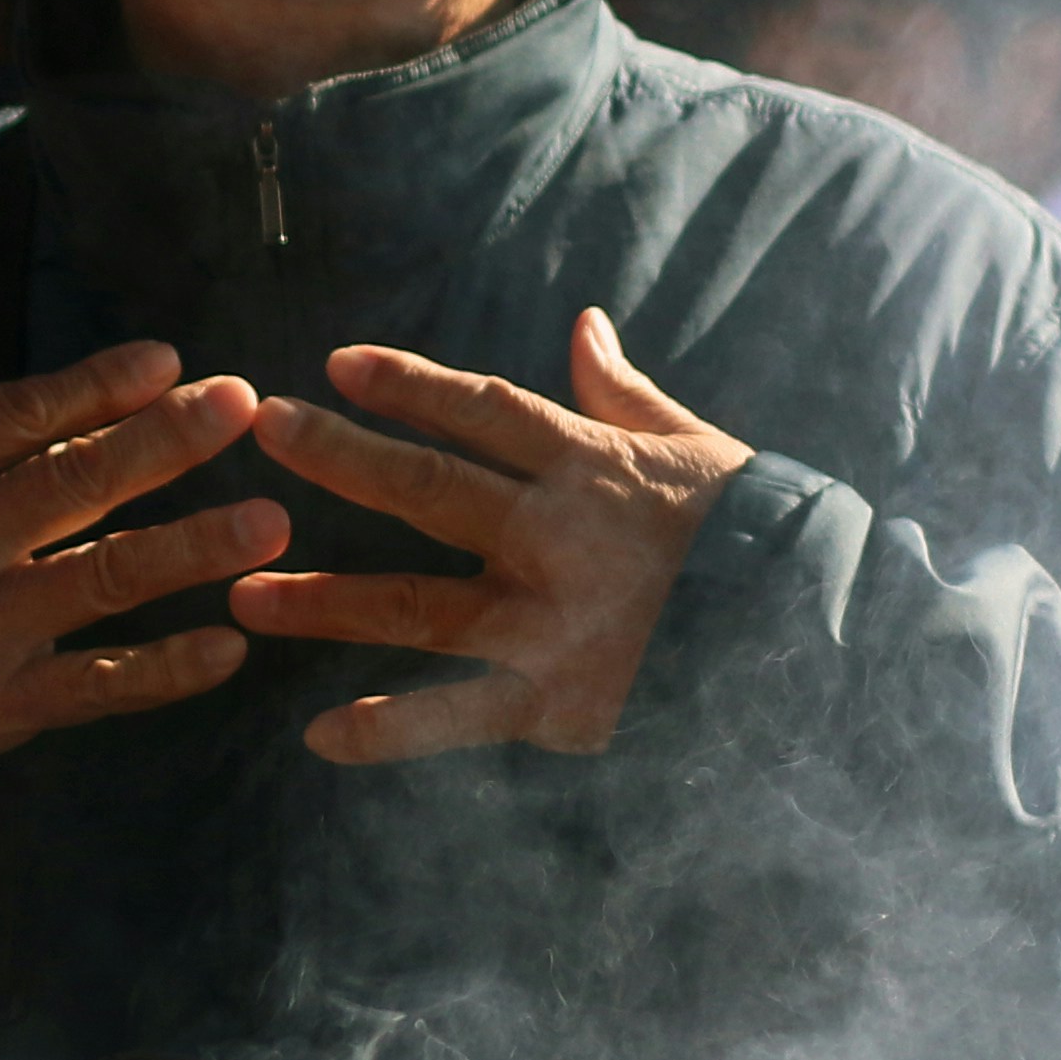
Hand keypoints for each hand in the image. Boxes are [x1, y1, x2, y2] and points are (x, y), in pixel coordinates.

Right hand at [0, 339, 285, 780]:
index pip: (21, 416)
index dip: (99, 385)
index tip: (169, 362)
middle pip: (77, 480)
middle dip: (166, 439)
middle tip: (242, 404)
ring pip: (104, 577)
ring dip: (192, 547)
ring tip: (270, 521)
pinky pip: (96, 683)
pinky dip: (164, 669)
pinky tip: (229, 647)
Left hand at [232, 309, 749, 762]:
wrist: (814, 636)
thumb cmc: (756, 533)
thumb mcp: (697, 448)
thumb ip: (623, 394)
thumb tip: (584, 325)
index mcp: (590, 466)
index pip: (483, 410)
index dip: (409, 384)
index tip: (338, 365)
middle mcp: (556, 536)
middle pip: (428, 487)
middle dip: (340, 458)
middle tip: (262, 431)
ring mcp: (550, 622)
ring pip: (417, 605)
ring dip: (326, 601)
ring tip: (245, 595)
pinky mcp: (559, 700)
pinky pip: (458, 717)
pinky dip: (389, 731)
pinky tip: (321, 734)